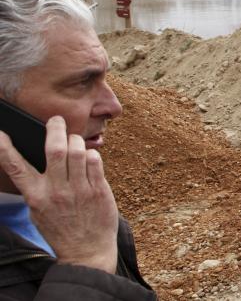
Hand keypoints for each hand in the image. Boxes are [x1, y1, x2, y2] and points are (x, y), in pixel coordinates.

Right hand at [0, 116, 118, 272]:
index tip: (1, 134)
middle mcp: (56, 191)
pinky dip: (91, 153)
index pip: (16, 168)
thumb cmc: (60, 229)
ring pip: (77, 150)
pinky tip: (88, 157)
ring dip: (75, 140)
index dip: (5, 149)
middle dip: (55, 128)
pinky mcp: (99, 190)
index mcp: (36, 196)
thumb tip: (35, 159)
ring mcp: (79, 190)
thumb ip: (37, 186)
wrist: (86, 252)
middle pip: (54, 149)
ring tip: (74, 141)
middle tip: (56, 121)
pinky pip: (95, 160)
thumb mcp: (38, 211)